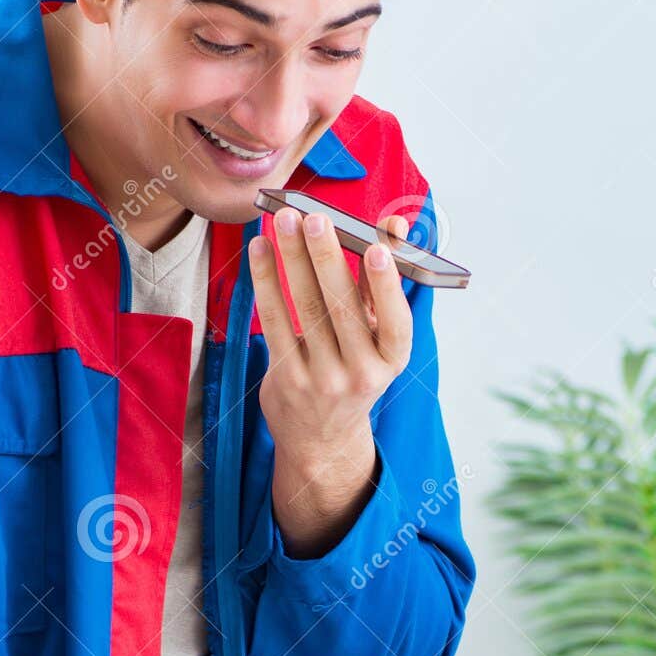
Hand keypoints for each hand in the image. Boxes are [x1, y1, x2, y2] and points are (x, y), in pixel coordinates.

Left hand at [248, 207, 413, 557]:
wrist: (321, 438)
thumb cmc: (354, 369)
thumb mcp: (377, 337)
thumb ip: (381, 282)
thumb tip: (394, 225)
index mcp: (392, 361)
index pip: (396, 322)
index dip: (385, 285)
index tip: (375, 248)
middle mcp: (361, 374)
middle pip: (342, 308)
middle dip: (326, 257)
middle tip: (314, 217)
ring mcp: (322, 379)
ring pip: (305, 309)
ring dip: (291, 259)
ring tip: (283, 220)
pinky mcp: (286, 379)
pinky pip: (274, 322)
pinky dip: (266, 281)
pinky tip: (260, 250)